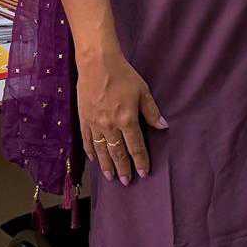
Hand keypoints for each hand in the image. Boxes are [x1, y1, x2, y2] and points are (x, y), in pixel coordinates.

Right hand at [77, 48, 166, 185]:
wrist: (97, 64)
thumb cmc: (123, 75)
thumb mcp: (143, 91)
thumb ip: (152, 112)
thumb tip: (163, 127)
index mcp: (127, 119)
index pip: (135, 146)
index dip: (140, 160)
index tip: (144, 173)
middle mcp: (109, 126)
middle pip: (117, 152)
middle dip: (123, 168)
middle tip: (127, 182)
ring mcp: (94, 123)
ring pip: (101, 150)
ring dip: (106, 165)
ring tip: (110, 177)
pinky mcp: (83, 119)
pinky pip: (86, 140)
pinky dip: (90, 152)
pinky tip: (94, 160)